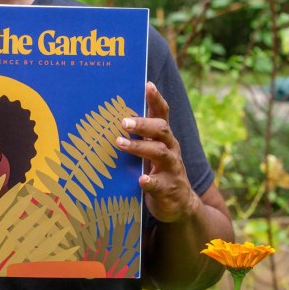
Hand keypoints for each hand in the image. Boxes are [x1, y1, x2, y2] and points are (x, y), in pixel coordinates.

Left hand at [115, 82, 198, 223]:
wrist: (179, 204)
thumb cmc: (157, 170)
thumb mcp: (150, 151)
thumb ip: (137, 136)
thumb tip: (109, 116)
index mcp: (164, 137)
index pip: (162, 114)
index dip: (156, 99)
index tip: (148, 85)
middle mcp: (171, 149)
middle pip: (161, 130)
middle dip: (143, 124)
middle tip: (123, 122)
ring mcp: (172, 169)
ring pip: (160, 153)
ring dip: (140, 147)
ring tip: (120, 143)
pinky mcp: (169, 189)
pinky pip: (159, 184)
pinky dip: (150, 181)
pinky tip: (141, 179)